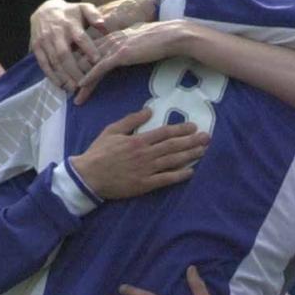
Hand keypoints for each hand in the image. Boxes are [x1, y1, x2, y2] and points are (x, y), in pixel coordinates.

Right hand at [30, 0, 105, 89]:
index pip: (80, 37)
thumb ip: (93, 14)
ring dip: (63, 77)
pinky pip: (43, 64)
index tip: (97, 60)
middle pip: (64, 54)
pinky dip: (51, 76)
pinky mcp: (37, 47)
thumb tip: (103, 23)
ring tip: (74, 89)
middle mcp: (56, 33)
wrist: (44, 10)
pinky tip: (60, 85)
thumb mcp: (82, 8)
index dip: (88, 49)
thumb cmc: (70, 13)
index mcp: (70, 24)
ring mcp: (44, 41)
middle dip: (74, 70)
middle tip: (83, 83)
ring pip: (54, 61)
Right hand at [70, 109, 209, 198]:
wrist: (88, 176)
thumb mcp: (112, 130)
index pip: (165, 133)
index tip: (194, 127)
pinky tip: (191, 172)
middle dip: (192, 141)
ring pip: (173, 161)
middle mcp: (145, 154)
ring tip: (203, 151)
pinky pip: (166, 179)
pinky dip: (179, 175)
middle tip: (207, 138)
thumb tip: (148, 110)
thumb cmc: (99, 152)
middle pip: (173, 146)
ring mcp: (146, 170)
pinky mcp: (145, 184)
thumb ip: (131, 120)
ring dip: (190, 155)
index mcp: (138, 140)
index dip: (181, 129)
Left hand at [75, 20, 190, 103]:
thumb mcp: (139, 42)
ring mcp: (114, 46)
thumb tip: (129, 52)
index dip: (79, 63)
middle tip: (65, 87)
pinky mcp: (120, 54)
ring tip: (71, 94)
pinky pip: (100, 68)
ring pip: (89, 64)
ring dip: (78, 79)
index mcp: (112, 35)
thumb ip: (129, 46)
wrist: (171, 36)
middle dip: (73, 73)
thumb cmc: (160, 40)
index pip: (90, 50)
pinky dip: (89, 77)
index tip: (71, 75)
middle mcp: (109, 39)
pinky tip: (81, 86)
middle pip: (85, 57)